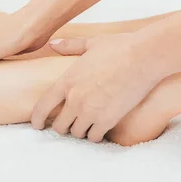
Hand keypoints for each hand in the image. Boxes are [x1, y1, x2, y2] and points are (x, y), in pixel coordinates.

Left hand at [31, 33, 165, 142]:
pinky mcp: (108, 120)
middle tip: (69, 123)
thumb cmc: (119, 47)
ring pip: (77, 133)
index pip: (42, 107)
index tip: (38, 124)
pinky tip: (100, 128)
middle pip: (59, 126)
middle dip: (63, 126)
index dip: (37, 119)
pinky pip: (94, 137)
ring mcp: (90, 111)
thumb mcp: (90, 44)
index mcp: (67, 81)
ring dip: (80, 130)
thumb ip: (69, 46)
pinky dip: (96, 135)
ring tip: (86, 124)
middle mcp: (75, 99)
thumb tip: (52, 44)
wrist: (144, 57)